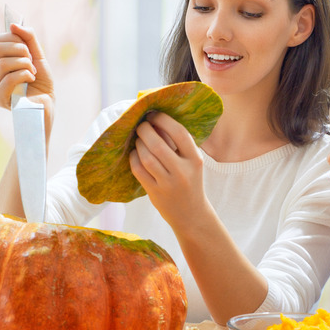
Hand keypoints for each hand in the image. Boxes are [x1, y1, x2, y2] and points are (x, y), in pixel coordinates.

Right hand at [0, 24, 54, 130]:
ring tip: (32, 72)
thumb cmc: (42, 84)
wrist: (47, 106)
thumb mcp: (38, 56)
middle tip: (31, 62)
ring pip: (2, 63)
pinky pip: (7, 79)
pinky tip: (31, 80)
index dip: (13, 39)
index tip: (28, 50)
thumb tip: (13, 25)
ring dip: (24, 64)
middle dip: (20, 50)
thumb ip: (28, 38)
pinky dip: (24, 75)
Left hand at [129, 112, 206, 229]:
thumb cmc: (190, 182)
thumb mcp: (192, 163)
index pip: (179, 133)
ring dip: (139, 144)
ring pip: (147, 157)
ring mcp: (168, 184)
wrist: (191, 214)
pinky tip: (135, 154)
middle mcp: (183, 172)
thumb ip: (178, 145)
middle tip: (141, 125)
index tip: (154, 115)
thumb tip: (156, 121)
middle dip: (145, 130)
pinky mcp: (155, 193)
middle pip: (158, 144)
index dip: (163, 120)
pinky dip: (134, 158)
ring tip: (138, 139)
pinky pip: (139, 170)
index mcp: (195, 160)